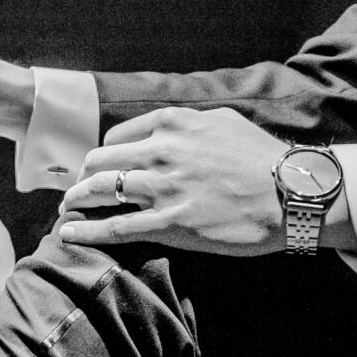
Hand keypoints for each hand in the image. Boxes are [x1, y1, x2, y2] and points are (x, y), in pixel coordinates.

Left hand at [58, 107, 292, 255]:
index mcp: (173, 124)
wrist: (292, 194)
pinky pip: (115, 227)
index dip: (103, 155)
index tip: (98, 168)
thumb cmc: (263, 159)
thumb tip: (170, 128)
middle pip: (101, 161)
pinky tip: (68, 233)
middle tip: (75, 191)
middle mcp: (162, 151)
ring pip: (101, 190)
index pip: (118, 137)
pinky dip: (85, 230)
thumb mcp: (224, 122)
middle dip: (82, 177)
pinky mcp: (170, 223)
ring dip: (76, 201)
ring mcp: (163, 188)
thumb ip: (189, 123)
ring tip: (65, 211)